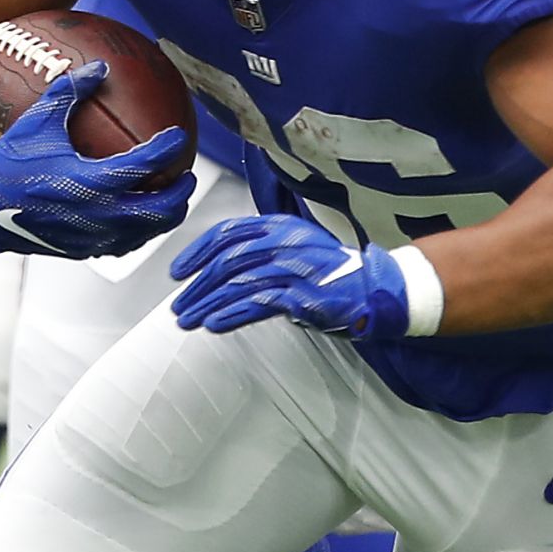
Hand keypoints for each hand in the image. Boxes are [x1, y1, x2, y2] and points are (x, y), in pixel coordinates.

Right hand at [0, 61, 192, 257]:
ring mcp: (94, 237)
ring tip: (172, 197)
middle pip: (159, 209)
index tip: (178, 136)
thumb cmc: (9, 162)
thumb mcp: (37, 122)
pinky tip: (142, 216)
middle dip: (180, 192)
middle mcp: (98, 214)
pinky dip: (141, 230)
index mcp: (89, 182)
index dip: (166, 150)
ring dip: (166, 215)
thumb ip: (69, 93)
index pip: (144, 166)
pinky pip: (126, 244)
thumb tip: (99, 67)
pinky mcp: (86, 250)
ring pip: (147, 231)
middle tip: (186, 175)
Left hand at [169, 215, 413, 337]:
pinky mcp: (301, 296)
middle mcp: (285, 243)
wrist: (374, 290)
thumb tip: (219, 271)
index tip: (178, 271)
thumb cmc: (332, 274)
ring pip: (236, 285)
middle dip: (198, 287)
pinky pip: (257, 305)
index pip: (228, 232)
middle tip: (179, 306)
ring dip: (207, 305)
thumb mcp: (295, 250)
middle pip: (227, 262)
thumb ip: (262, 253)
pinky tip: (215, 324)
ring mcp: (293, 269)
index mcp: (280, 227)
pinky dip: (232, 315)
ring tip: (189, 321)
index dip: (197, 251)